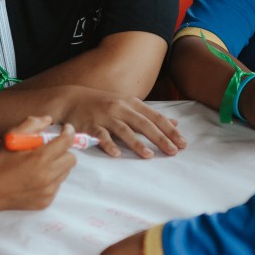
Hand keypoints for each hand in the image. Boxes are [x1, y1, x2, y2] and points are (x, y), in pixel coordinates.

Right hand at [0, 116, 75, 211]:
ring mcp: (48, 191)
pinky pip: (57, 185)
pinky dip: (51, 179)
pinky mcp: (46, 201)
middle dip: (63, 151)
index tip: (66, 129)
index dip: (69, 132)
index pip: (66, 142)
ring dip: (57, 165)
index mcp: (39, 159)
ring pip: (65, 172)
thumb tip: (48, 120)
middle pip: (71, 159)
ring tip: (40, 164)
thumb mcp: (10, 138)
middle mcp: (47, 176)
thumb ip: (30, 124)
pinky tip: (35, 178)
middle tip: (51, 149)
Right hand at [62, 88, 186, 158]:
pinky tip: (116, 154)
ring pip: (124, 130)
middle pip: (144, 124)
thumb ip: (151, 115)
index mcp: (132, 104)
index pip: (155, 117)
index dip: (170, 130)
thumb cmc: (104, 104)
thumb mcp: (129, 105)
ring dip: (137, 143)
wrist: (72, 98)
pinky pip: (101, 135)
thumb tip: (175, 123)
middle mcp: (121, 108)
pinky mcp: (90, 125)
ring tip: (149, 155)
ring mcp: (105, 116)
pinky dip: (108, 144)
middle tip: (173, 151)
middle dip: (160, 138)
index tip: (182, 143)